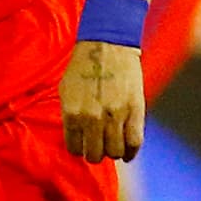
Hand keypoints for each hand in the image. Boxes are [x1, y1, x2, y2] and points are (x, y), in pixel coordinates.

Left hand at [60, 41, 144, 162]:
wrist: (106, 45)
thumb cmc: (83, 67)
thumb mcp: (66, 91)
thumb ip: (69, 116)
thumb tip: (75, 138)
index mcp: (72, 113)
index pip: (74, 148)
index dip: (79, 148)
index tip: (83, 145)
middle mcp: (93, 118)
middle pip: (95, 155)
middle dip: (95, 153)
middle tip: (98, 147)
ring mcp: (115, 116)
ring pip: (115, 152)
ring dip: (113, 152)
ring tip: (112, 146)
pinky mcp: (135, 111)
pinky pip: (134, 143)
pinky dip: (131, 152)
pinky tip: (127, 153)